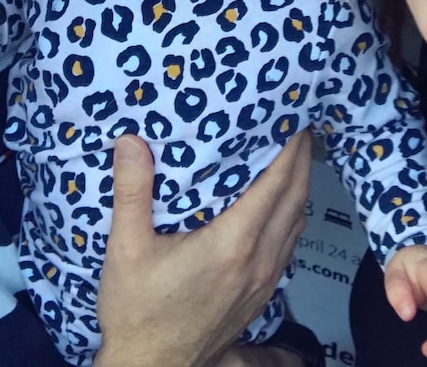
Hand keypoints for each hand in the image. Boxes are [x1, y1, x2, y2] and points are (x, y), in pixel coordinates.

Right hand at [93, 130, 311, 366]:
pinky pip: (289, 241)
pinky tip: (280, 199)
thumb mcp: (125, 249)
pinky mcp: (262, 293)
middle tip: (297, 120)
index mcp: (232, 243)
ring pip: (297, 219)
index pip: (276, 182)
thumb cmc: (137, 312)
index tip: (292, 113)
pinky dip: (292, 211)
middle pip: (296, 195)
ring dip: (300, 182)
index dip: (290, 145)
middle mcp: (258, 259)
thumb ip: (132, 192)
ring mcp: (264, 279)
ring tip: (293, 151)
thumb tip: (130, 142)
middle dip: (301, 155)